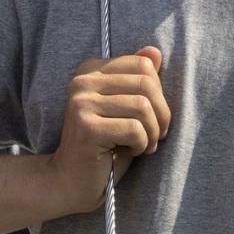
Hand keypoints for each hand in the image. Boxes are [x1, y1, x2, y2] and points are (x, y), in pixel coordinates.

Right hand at [49, 48, 168, 211]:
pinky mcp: (85, 126)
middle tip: (155, 136)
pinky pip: (134, 129)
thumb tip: (154, 51)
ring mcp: (81, 103)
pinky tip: (131, 151)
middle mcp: (82, 82)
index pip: (143, 65)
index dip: (159, 94)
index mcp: (91, 71)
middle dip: (162, 114)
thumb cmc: (105, 146)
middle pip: (146, 84)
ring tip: (144, 145)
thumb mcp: (126, 109)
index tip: (153, 117)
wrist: (71, 181)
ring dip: (153, 132)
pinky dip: (142, 144)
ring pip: (143, 107)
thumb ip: (138, 80)